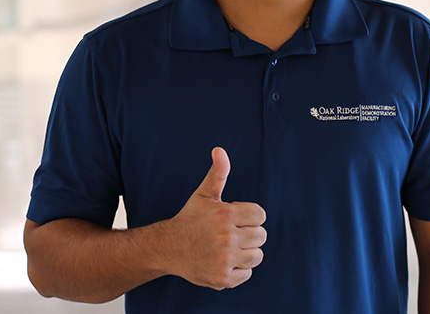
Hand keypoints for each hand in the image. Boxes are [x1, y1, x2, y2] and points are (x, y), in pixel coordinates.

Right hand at [165, 147, 266, 289]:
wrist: (168, 248)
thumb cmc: (190, 219)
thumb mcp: (203, 195)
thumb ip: (217, 173)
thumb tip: (220, 150)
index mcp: (226, 215)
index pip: (260, 216)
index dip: (250, 217)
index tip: (236, 219)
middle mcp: (226, 238)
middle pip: (261, 236)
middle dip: (249, 234)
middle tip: (232, 234)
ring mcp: (224, 259)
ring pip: (257, 256)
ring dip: (247, 252)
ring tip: (230, 248)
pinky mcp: (222, 278)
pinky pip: (247, 274)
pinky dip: (238, 270)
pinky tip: (224, 261)